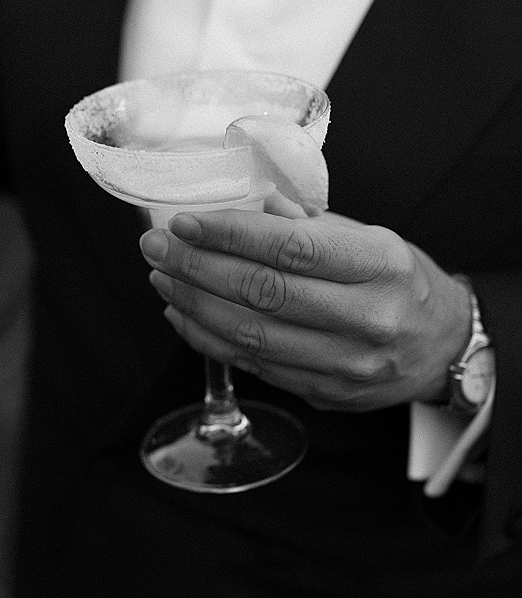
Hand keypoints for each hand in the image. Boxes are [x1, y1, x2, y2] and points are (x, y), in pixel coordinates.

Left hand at [140, 208, 471, 411]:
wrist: (441, 345)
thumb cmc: (399, 280)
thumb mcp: (371, 236)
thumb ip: (308, 222)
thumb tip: (246, 203)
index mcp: (381, 265)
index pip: (293, 248)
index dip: (230, 234)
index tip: (186, 222)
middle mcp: (368, 317)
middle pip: (264, 292)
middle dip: (197, 267)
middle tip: (156, 247)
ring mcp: (347, 364)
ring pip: (252, 335)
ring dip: (194, 304)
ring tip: (162, 278)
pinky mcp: (326, 393)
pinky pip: (255, 367)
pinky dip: (210, 340)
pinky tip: (184, 315)